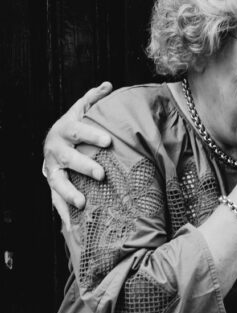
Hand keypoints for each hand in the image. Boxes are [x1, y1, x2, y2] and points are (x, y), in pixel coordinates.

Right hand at [42, 82, 112, 226]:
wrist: (53, 142)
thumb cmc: (74, 126)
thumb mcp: (82, 109)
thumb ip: (94, 98)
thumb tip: (108, 85)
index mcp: (66, 130)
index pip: (79, 131)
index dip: (92, 135)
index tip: (107, 141)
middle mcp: (56, 151)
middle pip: (69, 159)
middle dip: (84, 167)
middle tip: (101, 175)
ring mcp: (53, 170)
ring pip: (59, 182)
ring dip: (69, 193)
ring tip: (82, 203)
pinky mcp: (53, 185)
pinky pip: (56, 201)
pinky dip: (63, 214)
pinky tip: (72, 227)